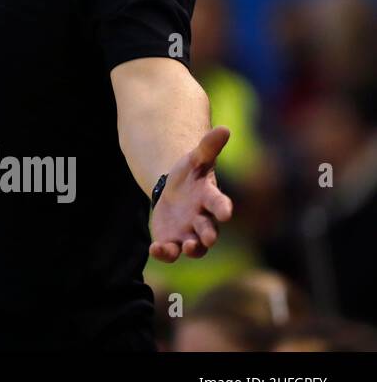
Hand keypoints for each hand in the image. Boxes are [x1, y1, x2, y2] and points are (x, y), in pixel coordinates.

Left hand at [149, 126, 234, 261]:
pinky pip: (170, 252)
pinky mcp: (172, 241)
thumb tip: (225, 128)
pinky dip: (164, 253)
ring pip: (194, 247)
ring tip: (185, 247)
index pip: (220, 204)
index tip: (226, 212)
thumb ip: (208, 147)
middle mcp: (203, 220)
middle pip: (209, 230)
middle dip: (209, 235)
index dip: (223, 208)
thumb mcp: (195, 159)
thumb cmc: (190, 176)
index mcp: (210, 199)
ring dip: (190, 249)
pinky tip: (155, 249)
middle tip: (208, 239)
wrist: (175, 192)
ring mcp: (189, 233)